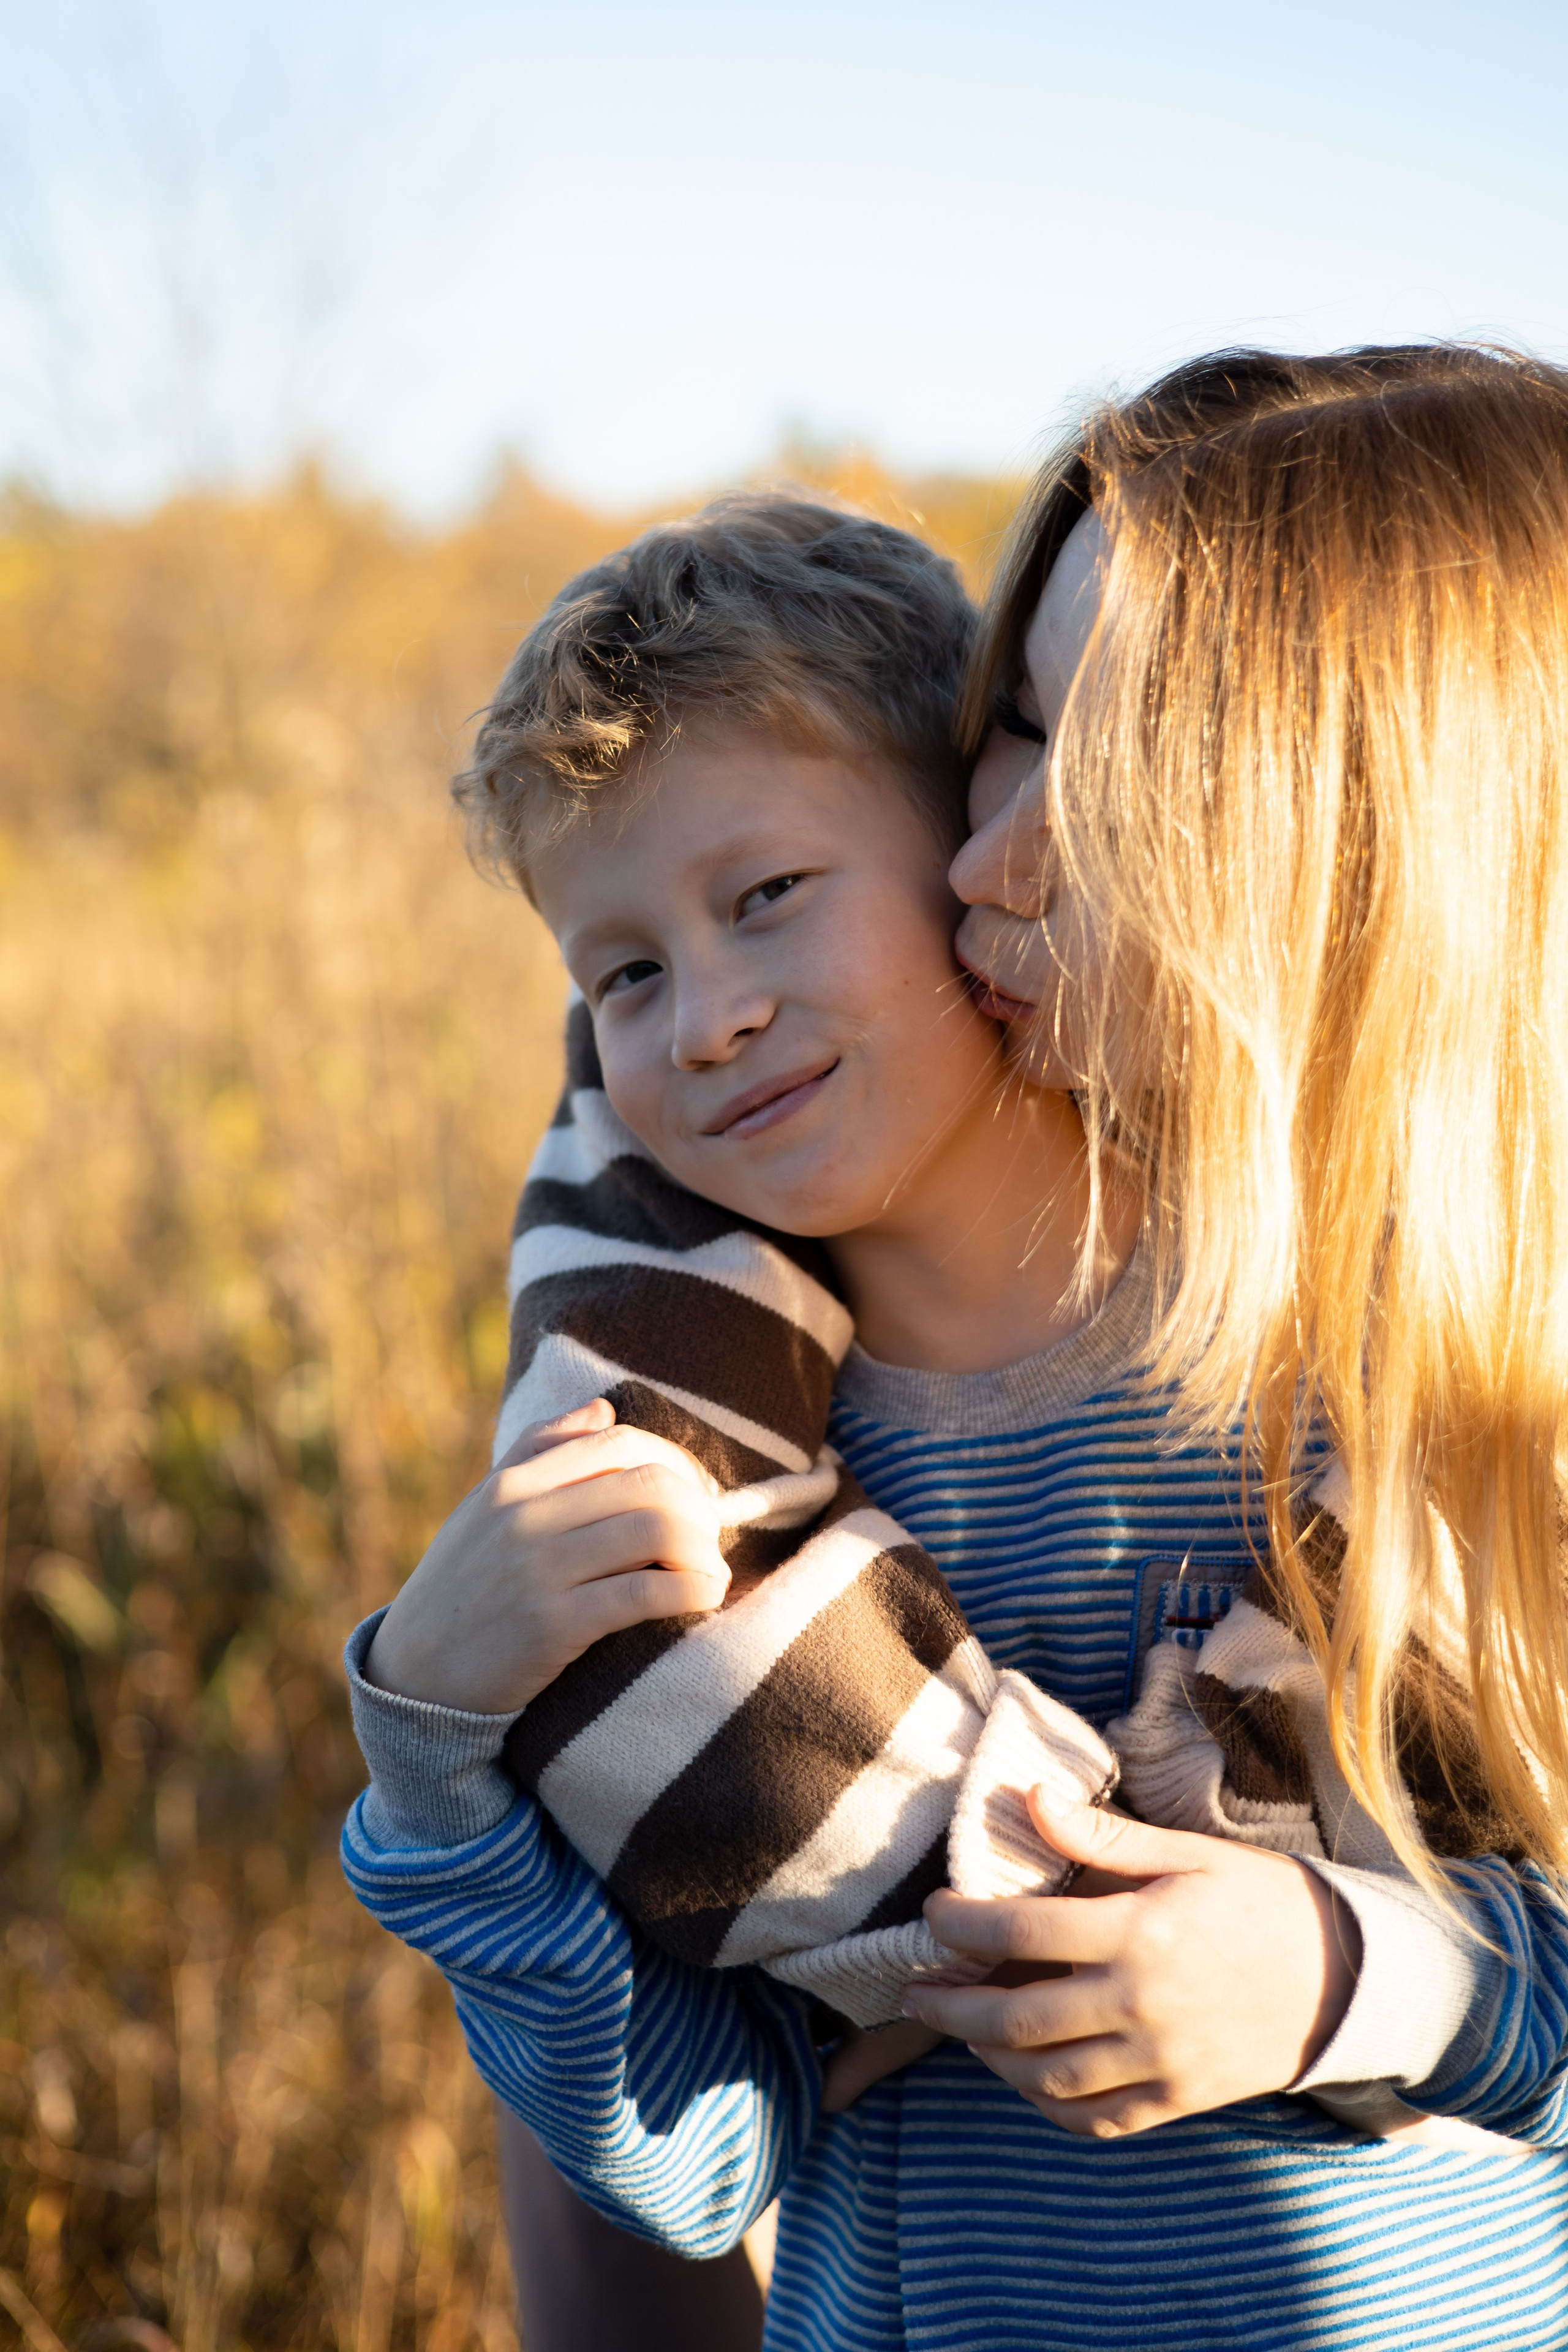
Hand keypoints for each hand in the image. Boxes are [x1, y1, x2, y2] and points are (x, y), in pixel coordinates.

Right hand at [363, 1399, 728, 1713]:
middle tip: (710, 1537)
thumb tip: (603, 1408)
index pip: (617, 1442)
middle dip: (698, 1508)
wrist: (416, 1676)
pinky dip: (693, 1590)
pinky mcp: (554, 1625)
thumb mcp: (486, 1509)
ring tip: (711, 1571)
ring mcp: (539, 1570)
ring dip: (703, 1551)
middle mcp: (525, 1516)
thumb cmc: (464, 1586)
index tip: (690, 1495)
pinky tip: (705, 1597)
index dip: (672, 1462)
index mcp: (513, 1482)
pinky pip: (646, 1593)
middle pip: (648, 1483)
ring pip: (656, 1531)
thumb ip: (541, 1451)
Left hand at [901, 1787, 1360, 2138]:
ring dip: (991, 2058)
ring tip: (961, 2029)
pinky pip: (1096, 2121)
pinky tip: (1024, 2077)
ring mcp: (1162, 2063)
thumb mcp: (1188, 1851)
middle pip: (1018, 2020)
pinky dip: (1048, 2106)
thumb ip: (1101, 1839)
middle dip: (952, 2008)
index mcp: (1143, 1933)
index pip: (1023, 1934)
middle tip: (913, 1993)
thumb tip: (1026, 1798)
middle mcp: (1144, 2006)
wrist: (1350, 1976)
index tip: (932, 1914)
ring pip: (1048, 2079)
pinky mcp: (1179, 2100)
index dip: (963, 1925)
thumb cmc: (1263, 1898)